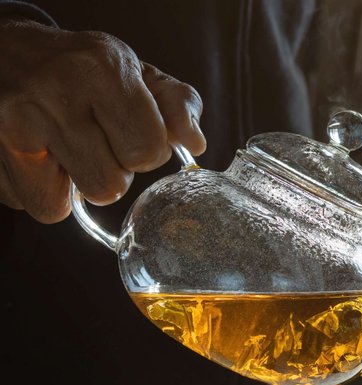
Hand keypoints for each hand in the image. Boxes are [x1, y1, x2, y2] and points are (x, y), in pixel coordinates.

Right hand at [0, 19, 206, 222]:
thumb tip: (194, 144)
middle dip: (112, 171)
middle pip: (109, 186)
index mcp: (101, 68)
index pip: (147, 151)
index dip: (146, 151)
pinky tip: (42, 159)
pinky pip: (35, 206)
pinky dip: (44, 191)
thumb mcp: (136, 72)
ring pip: (67, 205)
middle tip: (97, 141)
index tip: (130, 132)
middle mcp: (55, 93)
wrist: (8, 52)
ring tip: (70, 150)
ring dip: (77, 184)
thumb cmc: (80, 69)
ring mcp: (14, 124)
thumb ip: (177, 104)